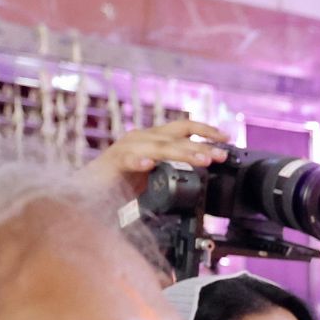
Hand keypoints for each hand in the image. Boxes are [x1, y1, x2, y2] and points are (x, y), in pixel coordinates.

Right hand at [79, 120, 228, 199]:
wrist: (92, 191)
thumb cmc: (125, 183)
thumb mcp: (158, 176)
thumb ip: (177, 171)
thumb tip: (206, 173)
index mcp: (155, 139)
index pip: (184, 128)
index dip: (205, 130)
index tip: (227, 138)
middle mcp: (143, 138)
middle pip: (177, 138)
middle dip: (202, 146)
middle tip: (220, 156)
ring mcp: (128, 148)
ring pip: (159, 147)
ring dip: (183, 152)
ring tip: (202, 160)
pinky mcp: (113, 161)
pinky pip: (128, 159)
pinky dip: (139, 161)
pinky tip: (149, 165)